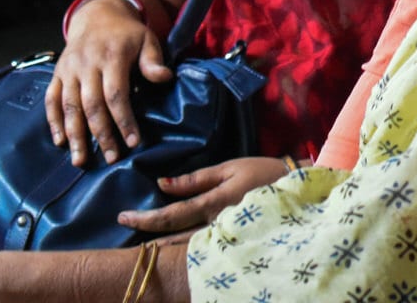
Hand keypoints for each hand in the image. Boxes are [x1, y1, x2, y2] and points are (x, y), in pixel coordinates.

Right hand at [45, 0, 171, 165]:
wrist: (98, 16)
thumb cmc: (128, 35)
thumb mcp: (147, 40)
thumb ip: (153, 60)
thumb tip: (164, 78)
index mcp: (112, 56)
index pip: (116, 94)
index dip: (123, 119)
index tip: (133, 141)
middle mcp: (86, 64)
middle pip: (91, 105)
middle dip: (101, 134)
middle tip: (112, 157)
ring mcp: (69, 70)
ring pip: (69, 106)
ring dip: (75, 135)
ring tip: (81, 160)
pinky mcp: (57, 74)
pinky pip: (51, 100)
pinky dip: (54, 121)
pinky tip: (60, 141)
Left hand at [117, 157, 290, 233]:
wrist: (295, 189)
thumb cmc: (261, 172)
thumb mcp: (228, 168)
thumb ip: (195, 179)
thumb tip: (161, 185)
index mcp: (212, 203)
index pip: (171, 215)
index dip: (144, 218)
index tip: (122, 217)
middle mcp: (215, 225)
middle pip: (172, 237)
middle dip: (146, 237)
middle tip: (123, 231)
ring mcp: (223, 236)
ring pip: (184, 247)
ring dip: (160, 247)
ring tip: (139, 245)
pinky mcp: (230, 240)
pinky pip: (200, 248)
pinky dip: (180, 249)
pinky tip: (168, 247)